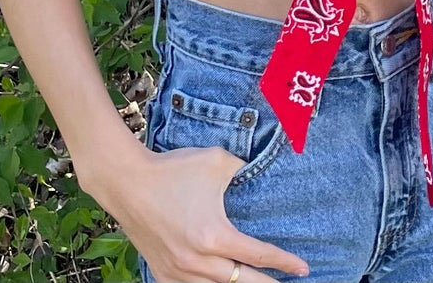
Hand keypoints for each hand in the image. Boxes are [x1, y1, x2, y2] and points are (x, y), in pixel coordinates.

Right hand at [89, 141, 309, 281]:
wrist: (128, 183)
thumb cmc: (174, 170)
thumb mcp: (218, 161)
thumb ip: (243, 169)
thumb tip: (258, 170)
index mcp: (215, 236)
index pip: (258, 255)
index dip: (284, 263)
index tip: (304, 268)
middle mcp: (197, 261)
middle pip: (241, 281)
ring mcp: (177, 271)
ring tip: (256, 282)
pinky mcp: (162, 272)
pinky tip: (217, 282)